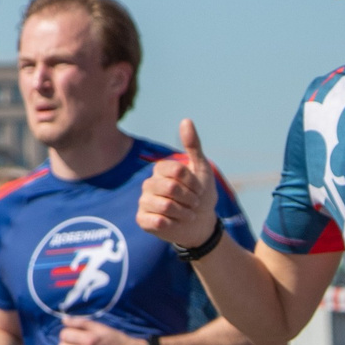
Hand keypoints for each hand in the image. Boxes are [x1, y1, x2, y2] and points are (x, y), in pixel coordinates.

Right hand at [138, 119, 219, 246]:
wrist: (200, 224)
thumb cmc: (201, 194)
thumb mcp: (202, 169)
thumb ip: (193, 146)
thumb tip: (186, 120)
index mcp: (161, 169)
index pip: (177, 171)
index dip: (193, 183)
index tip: (199, 190)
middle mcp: (149, 183)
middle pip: (171, 188)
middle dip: (190, 198)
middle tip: (194, 203)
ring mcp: (144, 201)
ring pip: (165, 205)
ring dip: (184, 212)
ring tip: (187, 214)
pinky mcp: (142, 219)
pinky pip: (156, 221)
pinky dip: (172, 224)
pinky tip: (174, 223)